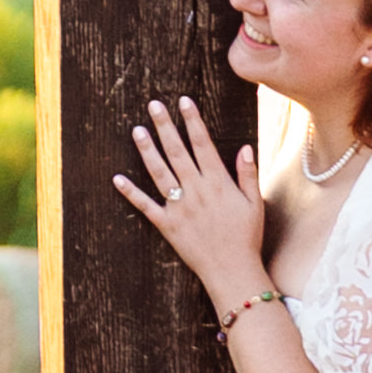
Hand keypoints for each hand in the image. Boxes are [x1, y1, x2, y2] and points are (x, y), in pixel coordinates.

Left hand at [113, 98, 270, 315]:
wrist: (233, 271)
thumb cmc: (246, 237)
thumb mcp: (254, 203)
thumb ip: (247, 174)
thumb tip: (245, 147)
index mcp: (218, 183)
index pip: (203, 144)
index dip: (193, 121)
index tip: (184, 101)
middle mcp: (196, 191)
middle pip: (177, 152)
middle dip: (165, 126)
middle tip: (153, 105)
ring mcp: (179, 207)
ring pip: (159, 173)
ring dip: (147, 150)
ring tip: (137, 129)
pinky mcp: (167, 225)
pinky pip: (146, 206)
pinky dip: (131, 192)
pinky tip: (117, 178)